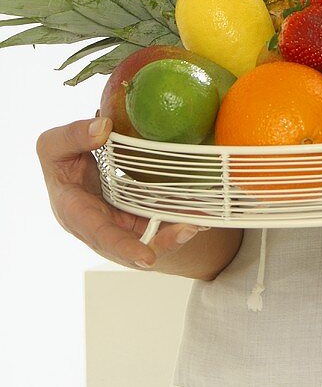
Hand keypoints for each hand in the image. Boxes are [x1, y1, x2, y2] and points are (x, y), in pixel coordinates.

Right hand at [36, 116, 209, 268]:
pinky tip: (199, 210)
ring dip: (175, 231)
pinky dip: (176, 217)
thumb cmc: (60, 160)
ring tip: (201, 220)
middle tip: (191, 229)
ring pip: (149, 235)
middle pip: (132, 243)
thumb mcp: (54, 145)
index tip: (147, 258)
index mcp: (74, 212)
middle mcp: (99, 227)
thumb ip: (73, 135)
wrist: (71, 168)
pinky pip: (156, 221)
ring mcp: (118, 224)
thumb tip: (103, 127)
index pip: (98, 232)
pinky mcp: (134, 217)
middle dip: (162, 241)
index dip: (122, 246)